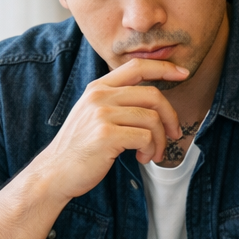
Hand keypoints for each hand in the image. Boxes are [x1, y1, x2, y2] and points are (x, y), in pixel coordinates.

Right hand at [31, 58, 189, 203]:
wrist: (55, 172)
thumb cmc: (80, 148)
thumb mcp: (93, 115)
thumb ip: (116, 102)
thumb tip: (154, 101)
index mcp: (98, 87)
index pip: (137, 66)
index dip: (164, 68)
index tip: (183, 73)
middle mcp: (100, 96)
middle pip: (153, 95)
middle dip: (170, 117)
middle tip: (173, 135)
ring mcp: (102, 114)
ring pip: (152, 119)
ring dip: (160, 141)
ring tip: (152, 154)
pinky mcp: (106, 134)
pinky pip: (146, 137)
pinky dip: (150, 150)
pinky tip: (141, 158)